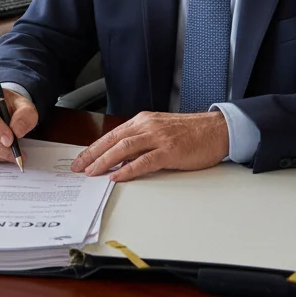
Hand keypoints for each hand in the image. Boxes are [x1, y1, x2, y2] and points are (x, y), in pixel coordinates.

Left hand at [70, 110, 228, 182]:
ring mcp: (159, 137)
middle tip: (78, 168)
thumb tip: (120, 156)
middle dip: (92, 155)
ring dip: (105, 161)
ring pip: (124, 148)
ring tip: (92, 172)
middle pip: (113, 140)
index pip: (112, 134)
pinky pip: (144, 161)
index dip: (94, 148)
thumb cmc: (191, 132)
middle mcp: (147, 126)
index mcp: (143, 120)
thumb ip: (141, 140)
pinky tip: (118, 176)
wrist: (217, 129)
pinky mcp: (170, 150)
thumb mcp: (161, 130)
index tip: (81, 159)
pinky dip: (128, 169)